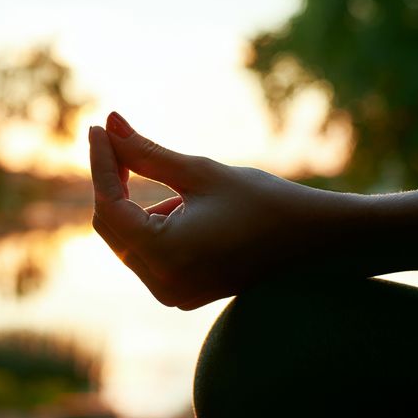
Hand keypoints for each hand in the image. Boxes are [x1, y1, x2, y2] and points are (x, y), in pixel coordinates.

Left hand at [89, 111, 367, 308]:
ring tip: (168, 174)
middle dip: (111, 181)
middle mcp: (163, 285)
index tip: (99, 128)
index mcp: (166, 257)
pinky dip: (150, 222)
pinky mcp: (182, 292)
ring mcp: (172, 294)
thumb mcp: (200, 173)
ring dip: (133, 202)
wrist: (318, 242)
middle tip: (117, 137)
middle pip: (111, 227)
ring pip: (127, 240)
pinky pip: (148, 253)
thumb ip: (146, 153)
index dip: (101, 164)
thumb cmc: (265, 203)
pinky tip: (182, 201)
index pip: (109, 207)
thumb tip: (108, 123)